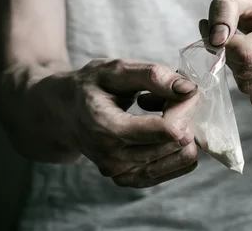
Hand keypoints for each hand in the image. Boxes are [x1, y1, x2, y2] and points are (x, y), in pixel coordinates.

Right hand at [53, 59, 199, 187]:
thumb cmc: (89, 87)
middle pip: (177, 141)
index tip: (185, 89)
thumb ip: (152, 75)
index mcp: (106, 127)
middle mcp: (113, 158)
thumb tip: (188, 89)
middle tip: (167, 96)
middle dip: (184, 114)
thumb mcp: (114, 69)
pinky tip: (159, 128)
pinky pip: (178, 167)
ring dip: (182, 130)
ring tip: (160, 111)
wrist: (63, 114)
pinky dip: (177, 145)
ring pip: (182, 156)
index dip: (185, 106)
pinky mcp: (132, 180)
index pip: (167, 129)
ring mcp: (122, 174)